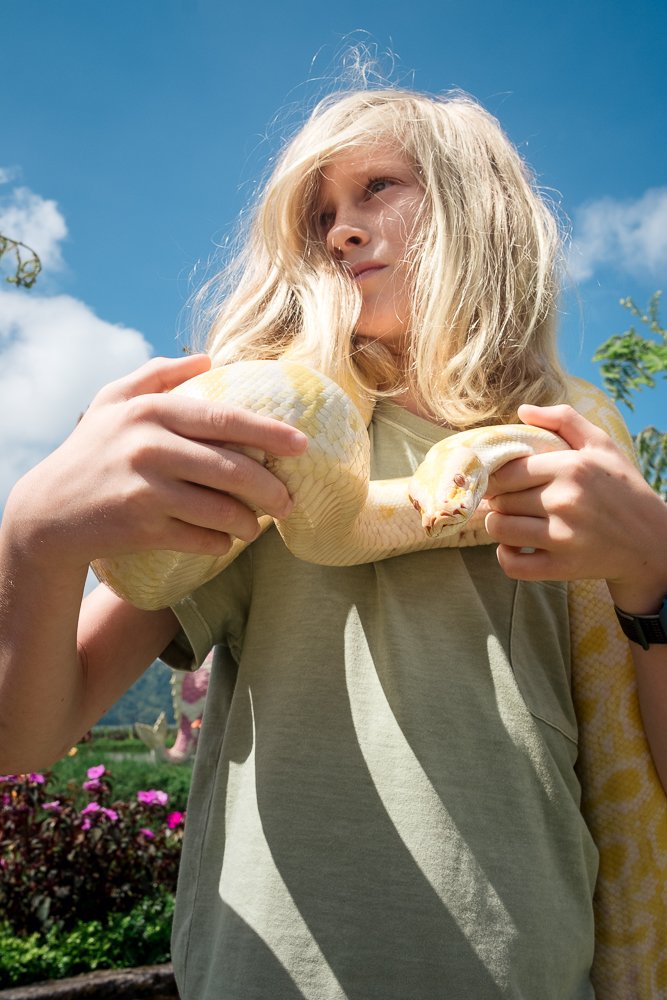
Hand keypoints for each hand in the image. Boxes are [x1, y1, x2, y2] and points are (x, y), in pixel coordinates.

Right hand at [5, 354, 307, 572]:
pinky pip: (200, 538)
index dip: (270, 432)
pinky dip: (220, 542)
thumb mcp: (113, 402)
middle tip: (288, 501)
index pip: (225, 419)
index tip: (303, 445)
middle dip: (271, 489)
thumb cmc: (90, 451)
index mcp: (152, 412)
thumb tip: (208, 358)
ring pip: (221, 509)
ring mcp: (146, 490)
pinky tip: (224, 541)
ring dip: (249, 522)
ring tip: (256, 525)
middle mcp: (150, 447)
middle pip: (232, 469)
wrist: (48, 512)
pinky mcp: (142, 528)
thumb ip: (158, 374)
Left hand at [484, 403, 666, 611]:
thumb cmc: (623, 489)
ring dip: (499, 526)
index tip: (501, 482)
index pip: (506, 472)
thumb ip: (564, 420)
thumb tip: (523, 410)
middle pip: (501, 500)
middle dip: (498, 500)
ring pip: (500, 529)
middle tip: (508, 501)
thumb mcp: (602, 446)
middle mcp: (564, 501)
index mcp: (571, 468)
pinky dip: (505, 556)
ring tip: (512, 521)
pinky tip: (515, 546)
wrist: (652, 540)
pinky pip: (512, 565)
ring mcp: (562, 537)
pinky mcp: (562, 567)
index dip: (496, 477)